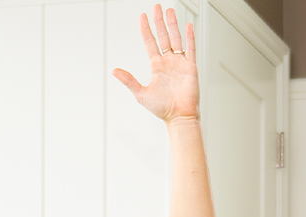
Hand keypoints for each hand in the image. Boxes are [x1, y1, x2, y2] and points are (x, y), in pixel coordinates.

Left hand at [113, 4, 197, 121]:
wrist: (179, 117)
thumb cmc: (163, 109)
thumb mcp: (141, 93)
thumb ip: (129, 80)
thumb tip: (115, 71)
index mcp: (157, 66)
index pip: (150, 42)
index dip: (146, 29)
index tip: (142, 17)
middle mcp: (168, 62)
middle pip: (163, 36)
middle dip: (159, 21)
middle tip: (156, 7)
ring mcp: (180, 63)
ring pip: (176, 38)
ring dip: (172, 24)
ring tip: (169, 11)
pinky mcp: (191, 67)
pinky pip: (190, 48)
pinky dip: (189, 37)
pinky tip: (187, 25)